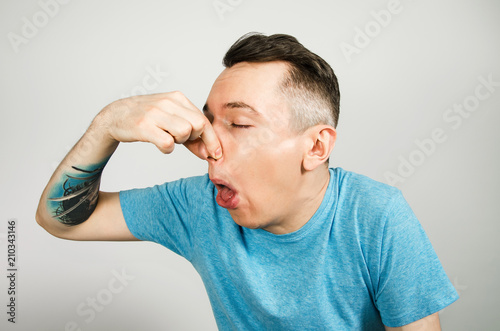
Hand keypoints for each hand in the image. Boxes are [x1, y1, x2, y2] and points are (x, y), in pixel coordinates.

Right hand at [99, 91, 221, 159]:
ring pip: (185, 132)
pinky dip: (167, 148)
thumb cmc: (147, 119)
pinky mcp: (143, 126)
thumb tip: (210, 153)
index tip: (216, 154)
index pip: (204, 119)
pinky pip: (167, 143)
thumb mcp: (171, 119)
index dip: (212, 139)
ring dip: (180, 142)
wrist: (115, 115)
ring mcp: (155, 113)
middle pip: (199, 125)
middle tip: (184, 142)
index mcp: (177, 98)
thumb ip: (190, 133)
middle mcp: (167, 102)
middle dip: (197, 139)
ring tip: (168, 138)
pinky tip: (160, 144)